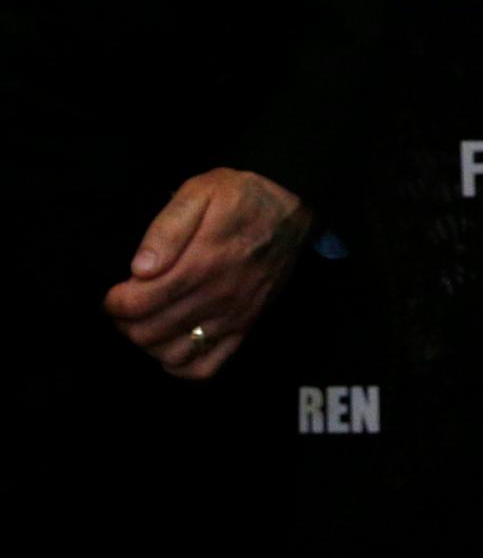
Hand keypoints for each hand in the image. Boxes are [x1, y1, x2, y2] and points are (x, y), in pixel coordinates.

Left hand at [100, 168, 312, 379]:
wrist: (292, 206)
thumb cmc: (241, 196)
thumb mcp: (201, 191)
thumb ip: (168, 227)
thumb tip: (141, 269)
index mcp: (202, 263)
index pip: (139, 304)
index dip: (115, 303)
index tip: (116, 292)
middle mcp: (218, 296)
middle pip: (150, 333)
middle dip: (126, 323)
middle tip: (127, 305)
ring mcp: (234, 315)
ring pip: (173, 354)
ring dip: (149, 344)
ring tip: (147, 321)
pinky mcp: (246, 326)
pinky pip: (207, 367)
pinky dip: (181, 366)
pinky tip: (172, 344)